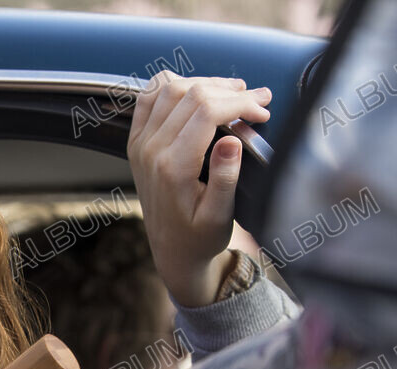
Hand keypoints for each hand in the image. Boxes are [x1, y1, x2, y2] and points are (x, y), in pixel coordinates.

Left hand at [127, 72, 271, 306]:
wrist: (171, 252)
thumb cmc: (199, 238)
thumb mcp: (220, 216)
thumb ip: (226, 178)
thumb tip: (233, 140)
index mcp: (172, 167)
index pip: (207, 111)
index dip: (241, 103)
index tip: (263, 111)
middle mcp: (151, 150)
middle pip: (191, 94)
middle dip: (230, 90)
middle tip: (258, 98)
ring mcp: (140, 144)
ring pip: (168, 88)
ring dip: (205, 83)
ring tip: (234, 92)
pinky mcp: (137, 142)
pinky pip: (148, 98)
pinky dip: (172, 86)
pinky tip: (198, 91)